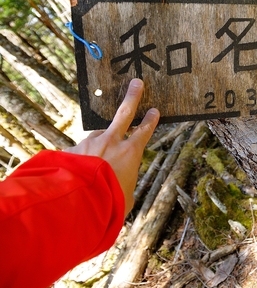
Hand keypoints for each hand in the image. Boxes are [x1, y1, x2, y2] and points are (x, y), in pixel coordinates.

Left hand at [66, 79, 159, 214]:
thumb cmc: (109, 203)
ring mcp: (88, 144)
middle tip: (136, 83)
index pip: (144, 131)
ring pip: (96, 138)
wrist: (76, 201)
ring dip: (98, 145)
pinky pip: (76, 154)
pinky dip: (78, 161)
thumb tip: (120, 187)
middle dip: (132, 98)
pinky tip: (74, 173)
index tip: (154, 110)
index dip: (150, 120)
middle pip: (124, 114)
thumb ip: (124, 186)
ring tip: (95, 162)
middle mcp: (110, 142)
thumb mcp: (126, 199)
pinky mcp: (70, 151)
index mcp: (130, 152)